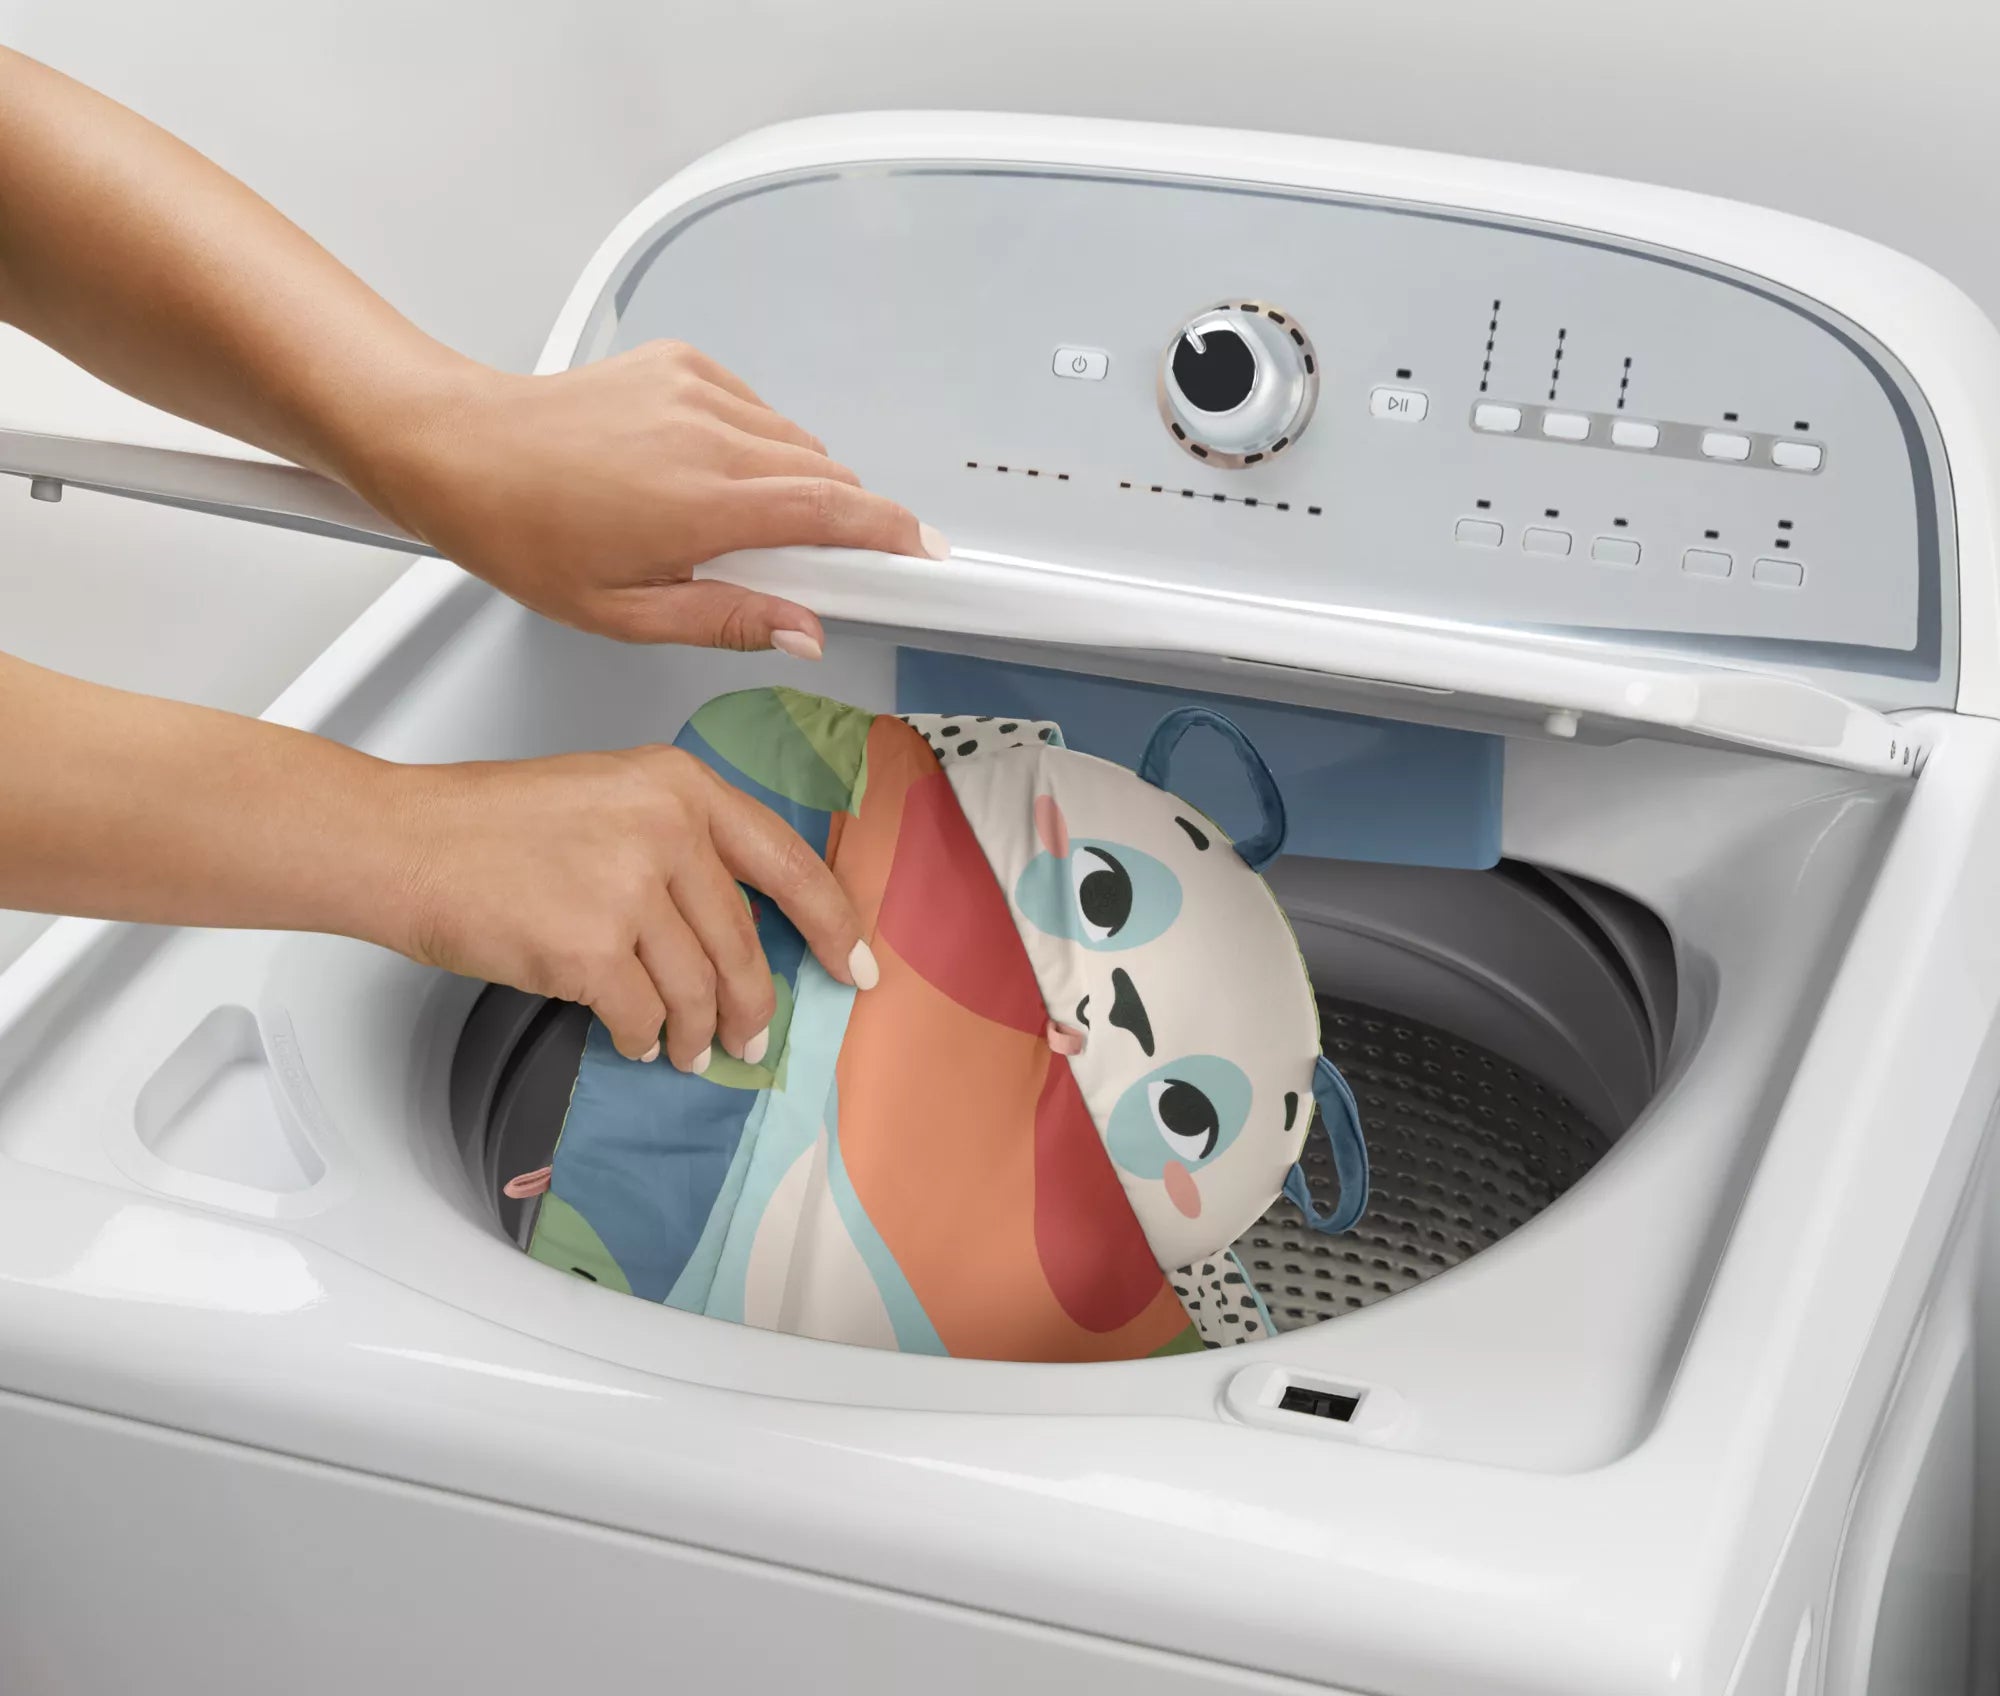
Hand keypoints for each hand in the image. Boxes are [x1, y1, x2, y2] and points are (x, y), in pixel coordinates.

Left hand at [357, 339, 948, 650]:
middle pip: (826, 476)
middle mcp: (709, 436)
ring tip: (735, 524)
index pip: (834, 513)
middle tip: (808, 566)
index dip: (893, 535)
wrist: (459, 448)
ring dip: (793, 485)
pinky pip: (755, 410)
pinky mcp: (682, 363)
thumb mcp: (622, 613)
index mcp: (700, 504)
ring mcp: (697, 390)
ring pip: (794, 443)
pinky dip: (755, 445)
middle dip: (840, 520)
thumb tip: (803, 632)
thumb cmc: (522, 532)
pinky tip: (705, 476)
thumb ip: (725, 621)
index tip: (925, 554)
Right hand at [384, 744, 877, 1068]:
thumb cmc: (491, 823)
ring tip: (689, 1049)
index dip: (834, 925)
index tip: (855, 966)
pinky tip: (632, 1038)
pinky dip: (642, 1038)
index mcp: (681, 785)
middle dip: (753, 1006)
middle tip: (753, 1039)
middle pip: (743, 944)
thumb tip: (738, 923)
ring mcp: (629, 889)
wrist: (405, 842)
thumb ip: (681, 843)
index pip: (789, 863)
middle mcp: (666, 830)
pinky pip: (643, 1017)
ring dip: (697, 1034)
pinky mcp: (590, 948)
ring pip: (698, 991)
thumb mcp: (611, 796)